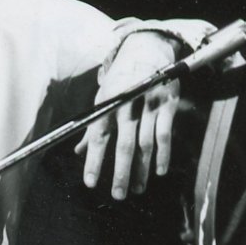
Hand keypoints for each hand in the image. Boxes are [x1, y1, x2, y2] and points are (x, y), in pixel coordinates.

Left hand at [75, 32, 180, 199]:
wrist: (149, 49)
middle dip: (121, 172)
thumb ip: (93, 126)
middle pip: (124, 143)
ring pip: (146, 143)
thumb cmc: (122, 80)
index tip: (90, 183)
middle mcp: (128, 104)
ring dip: (142, 169)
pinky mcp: (168, 104)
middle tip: (118, 195)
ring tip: (137, 189)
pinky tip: (158, 171)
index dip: (94, 160)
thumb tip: (77, 150)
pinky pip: (165, 134)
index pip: (98, 136)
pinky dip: (163, 154)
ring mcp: (149, 103)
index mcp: (108, 102)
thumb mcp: (104, 98)